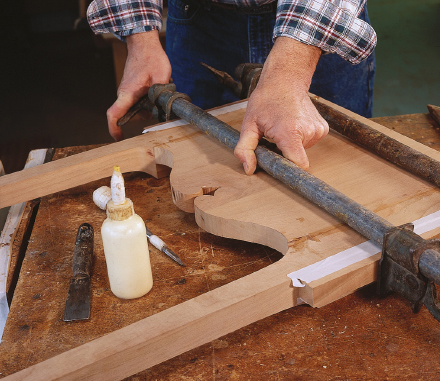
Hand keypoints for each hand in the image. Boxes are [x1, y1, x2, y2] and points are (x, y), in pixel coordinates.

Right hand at [107, 30, 171, 140]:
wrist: (144, 44)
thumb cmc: (151, 58)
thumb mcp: (161, 78)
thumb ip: (161, 96)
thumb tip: (162, 110)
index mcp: (127, 94)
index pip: (113, 115)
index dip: (113, 129)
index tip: (118, 138)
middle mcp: (124, 95)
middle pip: (131, 115)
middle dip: (146, 116)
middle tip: (161, 110)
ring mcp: (128, 92)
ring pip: (138, 108)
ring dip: (150, 107)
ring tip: (161, 94)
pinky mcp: (133, 90)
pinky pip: (140, 101)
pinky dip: (150, 101)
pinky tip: (159, 91)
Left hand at [234, 37, 328, 173]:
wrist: (286, 79)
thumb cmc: (266, 100)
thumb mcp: (248, 125)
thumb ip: (245, 149)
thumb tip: (248, 169)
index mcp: (289, 132)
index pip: (298, 165)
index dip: (288, 170)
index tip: (279, 169)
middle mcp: (307, 132)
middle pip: (295, 159)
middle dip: (283, 154)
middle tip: (273, 138)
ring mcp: (317, 130)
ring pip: (302, 152)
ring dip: (290, 146)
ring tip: (283, 128)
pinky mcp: (323, 129)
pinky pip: (308, 144)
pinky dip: (299, 140)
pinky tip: (293, 126)